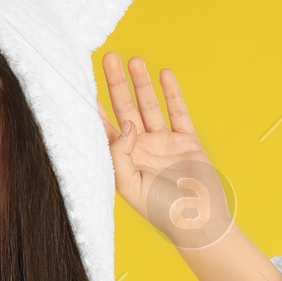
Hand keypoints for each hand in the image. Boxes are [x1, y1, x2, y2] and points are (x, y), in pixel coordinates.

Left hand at [97, 52, 232, 250]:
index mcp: (124, 161)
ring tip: (134, 60)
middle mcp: (141, 149)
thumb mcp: (130, 186)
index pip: (104, 128)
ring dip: (141, 83)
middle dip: (116, 84)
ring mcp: (164, 143)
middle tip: (108, 58)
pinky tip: (164, 74)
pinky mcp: (186, 140)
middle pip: (125, 109)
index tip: (82, 82)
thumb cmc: (162, 211)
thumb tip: (125, 124)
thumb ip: (120, 154)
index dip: (94, 107)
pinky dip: (172, 93)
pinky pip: (178, 111)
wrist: (199, 222)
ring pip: (149, 106)